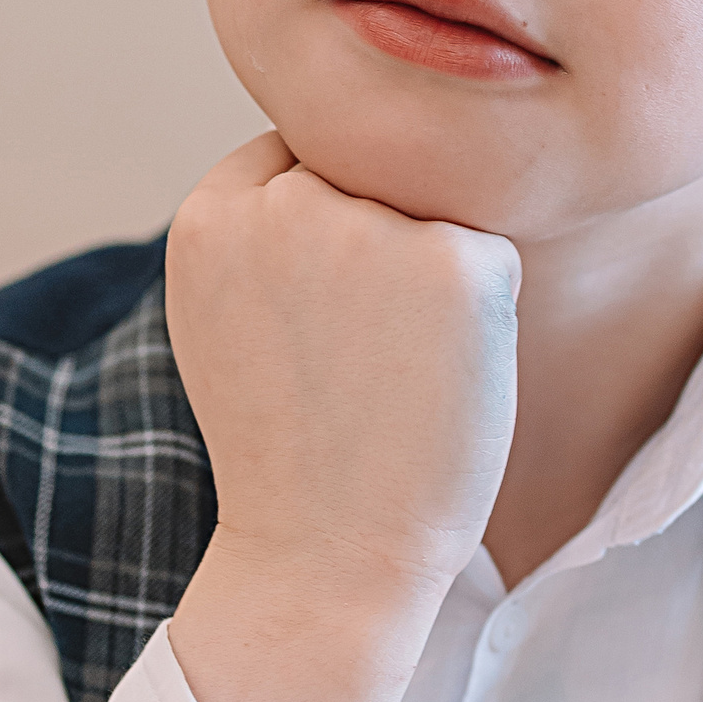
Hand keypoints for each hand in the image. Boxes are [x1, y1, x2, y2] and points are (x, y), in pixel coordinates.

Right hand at [165, 134, 520, 701]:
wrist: (326, 560)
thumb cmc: (291, 447)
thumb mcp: (226, 315)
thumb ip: (259, 224)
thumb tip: (324, 141)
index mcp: (212, 212)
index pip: (300, 156)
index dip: (327, 235)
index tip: (318, 321)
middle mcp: (283, 202)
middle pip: (373, 176)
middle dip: (379, 247)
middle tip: (357, 358)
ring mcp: (369, 228)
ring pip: (433, 210)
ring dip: (432, 276)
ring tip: (391, 370)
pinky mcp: (454, 262)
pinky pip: (491, 254)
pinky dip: (484, 314)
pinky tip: (437, 378)